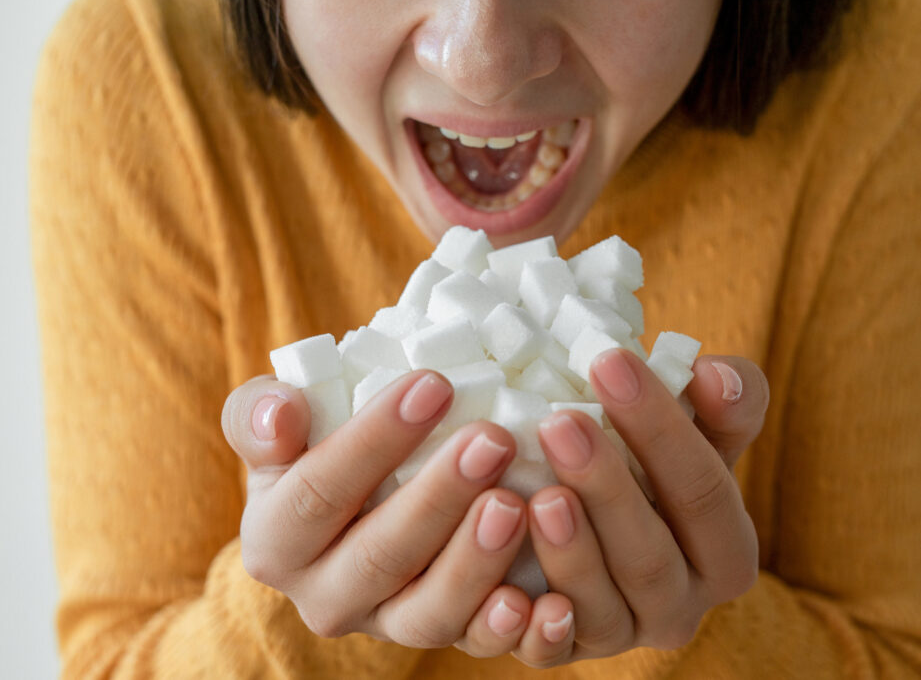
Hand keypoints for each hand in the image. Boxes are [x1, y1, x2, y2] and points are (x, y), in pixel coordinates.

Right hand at [221, 370, 547, 654]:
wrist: (358, 498)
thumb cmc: (319, 445)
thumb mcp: (278, 426)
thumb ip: (261, 415)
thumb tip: (280, 413)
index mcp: (277, 542)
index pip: (319, 492)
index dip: (374, 440)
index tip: (434, 384)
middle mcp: (326, 597)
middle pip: (380, 556)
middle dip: (438, 497)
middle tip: (493, 439)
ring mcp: (388, 625)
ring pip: (430, 614)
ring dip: (476, 563)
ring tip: (517, 505)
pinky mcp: (445, 638)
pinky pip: (478, 646)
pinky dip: (515, 629)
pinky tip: (550, 600)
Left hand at [503, 350, 766, 667]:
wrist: (596, 506)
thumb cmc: (648, 457)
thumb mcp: (697, 427)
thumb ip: (724, 402)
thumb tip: (715, 376)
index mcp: (725, 552)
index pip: (703, 491)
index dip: (660, 428)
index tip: (609, 363)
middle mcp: (681, 607)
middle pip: (650, 556)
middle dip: (607, 489)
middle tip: (559, 423)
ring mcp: (621, 635)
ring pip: (600, 607)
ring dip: (570, 553)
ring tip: (536, 495)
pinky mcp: (565, 653)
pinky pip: (549, 653)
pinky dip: (532, 628)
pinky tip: (507, 589)